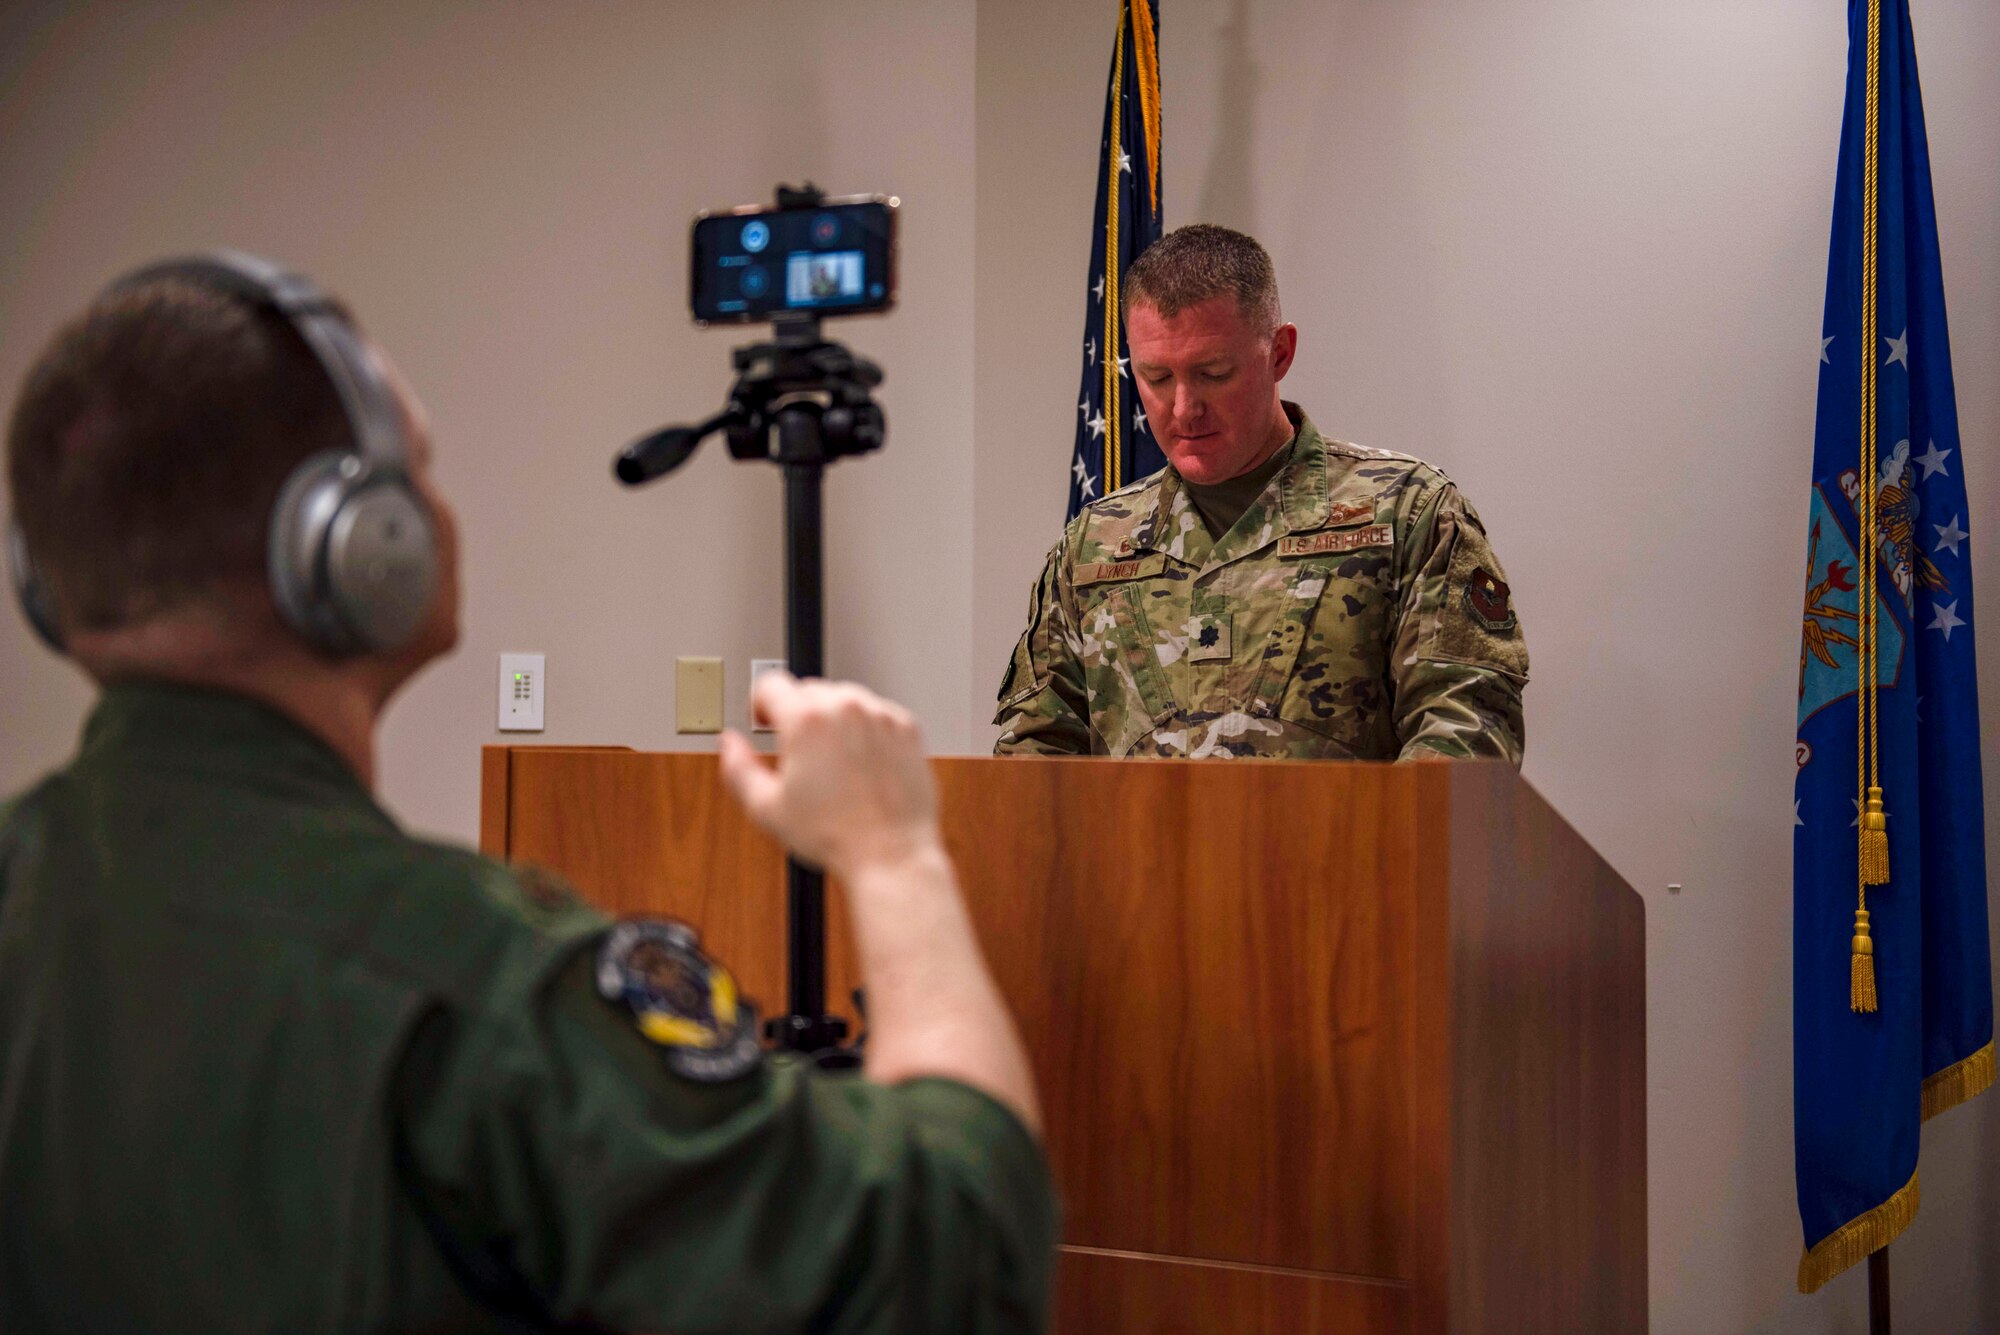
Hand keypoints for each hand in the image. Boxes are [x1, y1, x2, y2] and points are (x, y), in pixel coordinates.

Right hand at [717, 671, 940, 876]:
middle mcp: (846, 708)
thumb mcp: (766, 808)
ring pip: (845, 698)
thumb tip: (729, 744)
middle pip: (809, 690)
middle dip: (798, 715)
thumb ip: (738, 768)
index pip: (771, 684)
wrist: (889, 852)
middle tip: (799, 752)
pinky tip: (861, 762)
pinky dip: (867, 729)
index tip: (764, 720)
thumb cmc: (834, 835)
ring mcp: (880, 715)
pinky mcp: (907, 728)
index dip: (759, 703)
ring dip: (833, 719)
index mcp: (807, 721)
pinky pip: (877, 713)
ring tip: (833, 760)